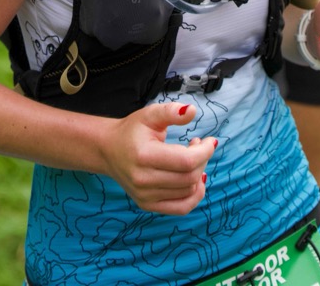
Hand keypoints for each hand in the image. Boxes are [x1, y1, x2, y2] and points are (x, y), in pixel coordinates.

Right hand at [101, 101, 216, 213]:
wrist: (109, 150)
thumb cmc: (132, 130)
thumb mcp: (150, 114)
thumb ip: (171, 111)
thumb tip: (192, 110)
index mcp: (144, 156)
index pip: (186, 161)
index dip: (205, 151)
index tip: (210, 140)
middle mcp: (143, 180)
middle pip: (189, 178)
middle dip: (203, 160)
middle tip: (199, 145)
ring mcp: (145, 196)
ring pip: (188, 192)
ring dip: (199, 174)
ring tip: (192, 158)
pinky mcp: (147, 205)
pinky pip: (181, 208)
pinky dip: (194, 196)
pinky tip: (195, 180)